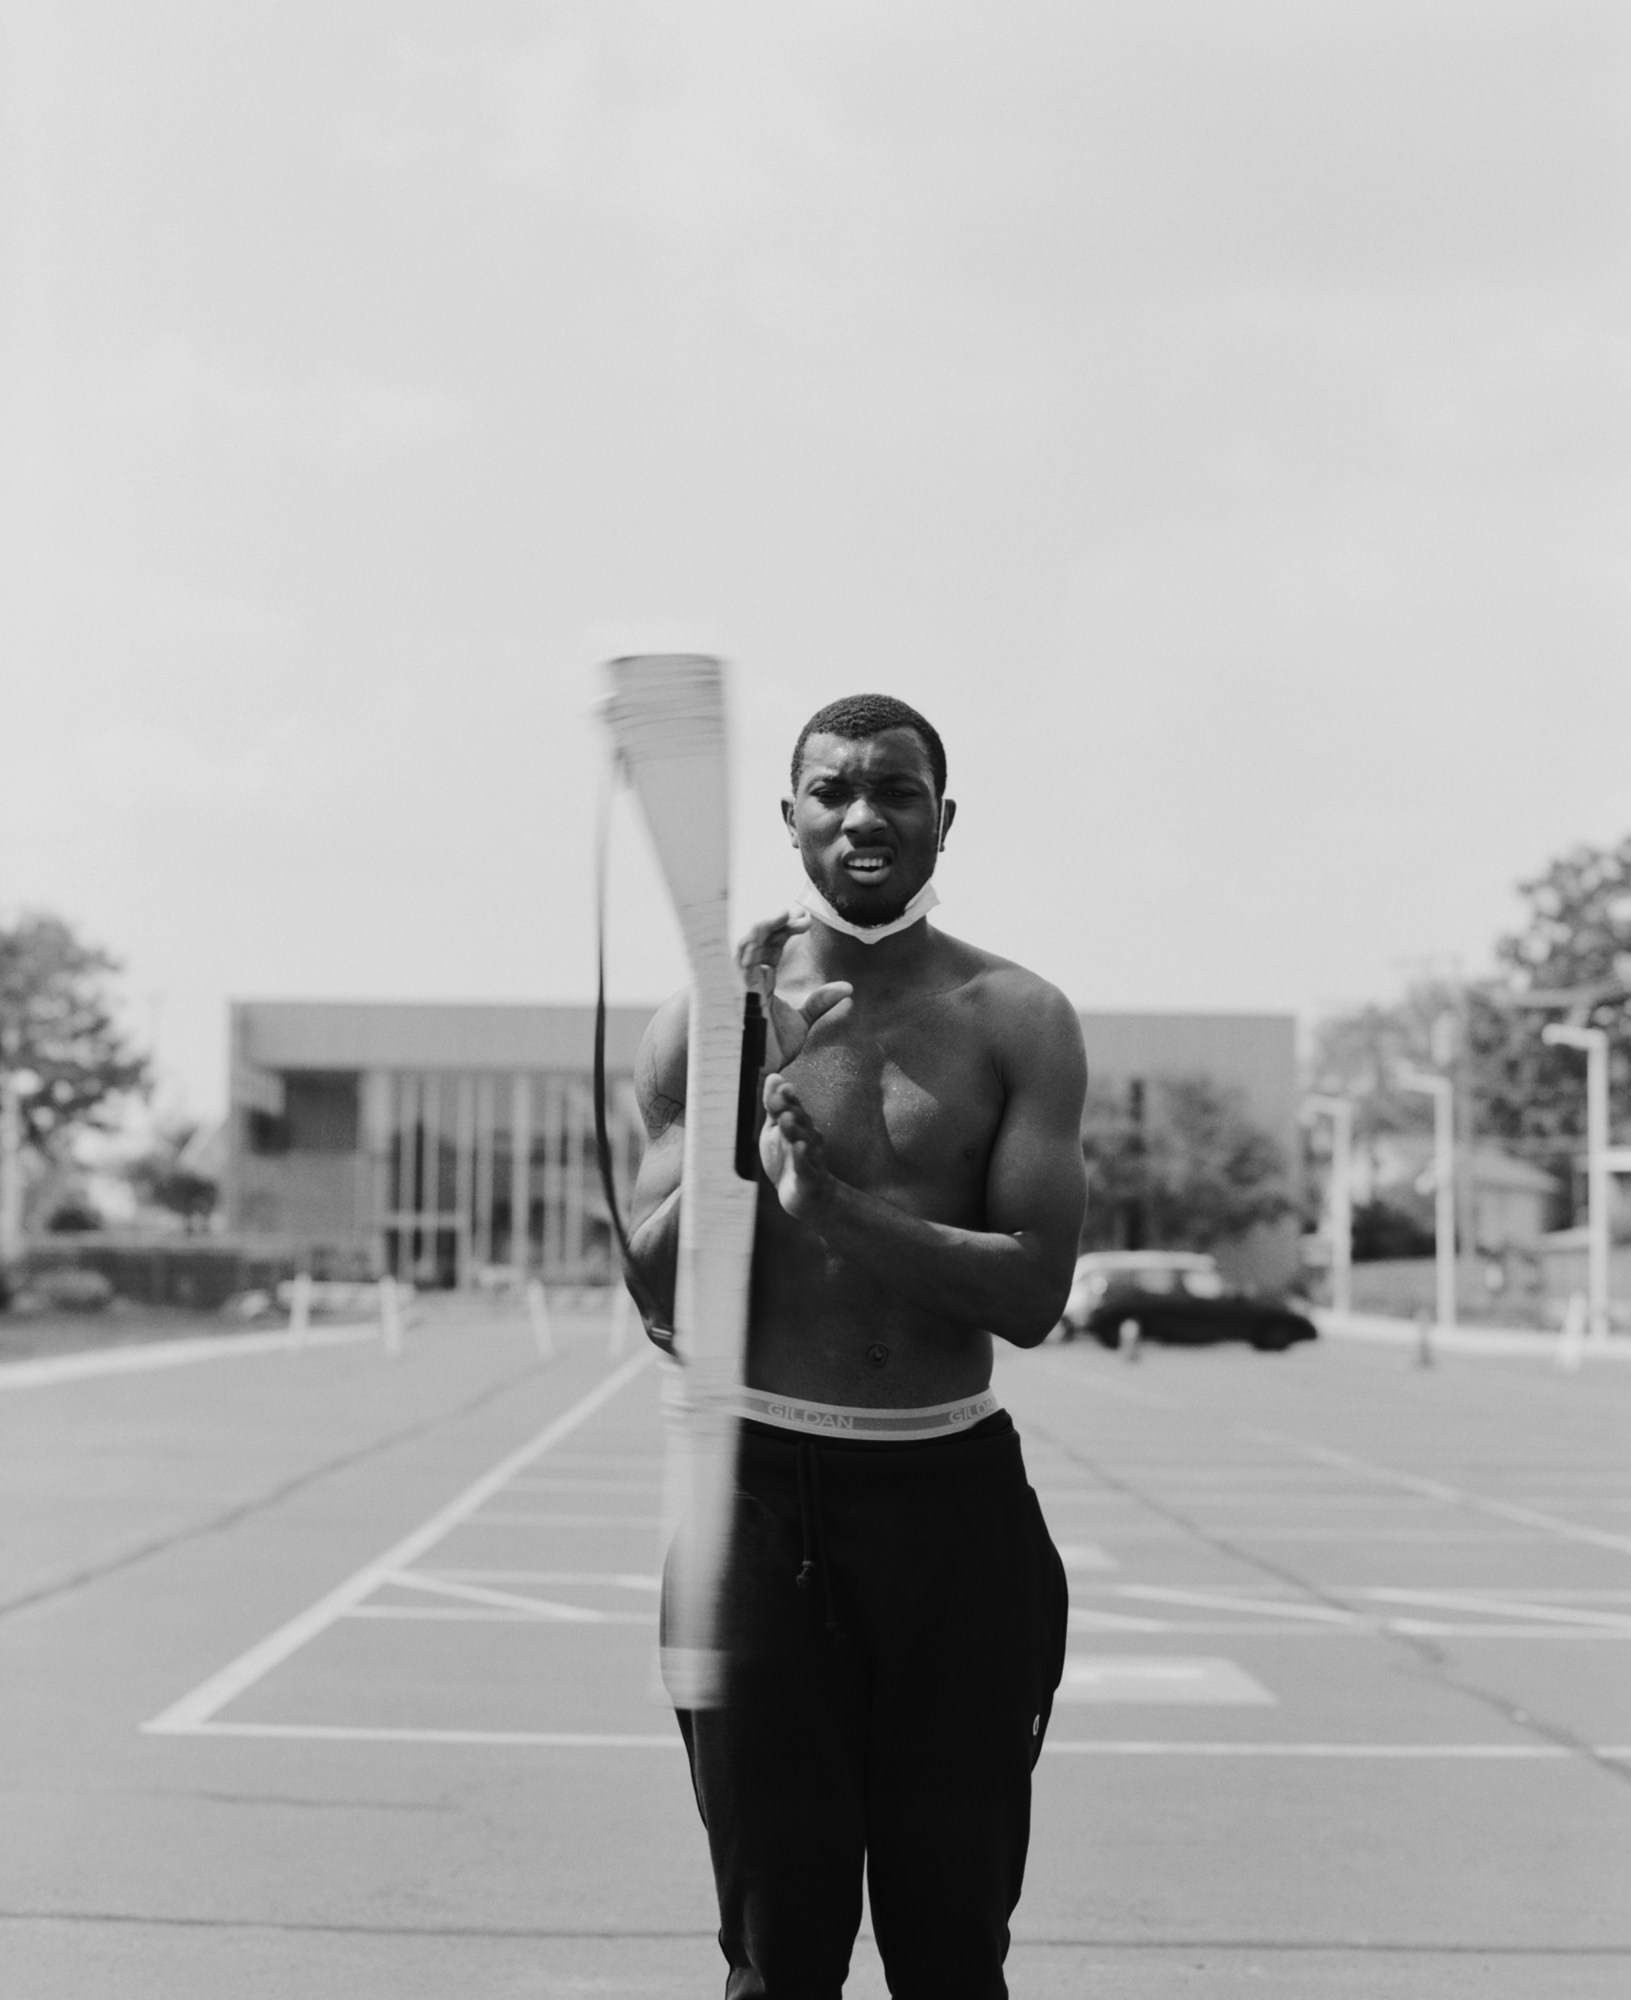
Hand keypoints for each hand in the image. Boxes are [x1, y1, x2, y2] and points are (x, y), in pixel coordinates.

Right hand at [735, 909, 851, 1065]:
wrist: (758, 1073)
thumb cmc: (771, 1050)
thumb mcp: (802, 1022)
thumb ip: (820, 1002)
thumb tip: (847, 987)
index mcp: (761, 983)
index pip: (770, 947)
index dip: (784, 930)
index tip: (805, 920)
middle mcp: (749, 979)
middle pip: (758, 940)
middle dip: (779, 923)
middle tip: (803, 916)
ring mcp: (740, 984)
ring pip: (746, 944)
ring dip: (766, 925)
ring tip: (788, 914)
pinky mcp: (735, 990)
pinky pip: (739, 959)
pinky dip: (753, 942)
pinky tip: (771, 929)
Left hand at [759, 1074, 834, 1219]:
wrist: (804, 1197)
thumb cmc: (789, 1159)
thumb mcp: (776, 1131)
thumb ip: (774, 1106)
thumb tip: (774, 1076)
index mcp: (800, 1127)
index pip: (795, 1108)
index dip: (789, 1098)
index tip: (782, 1087)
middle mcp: (808, 1139)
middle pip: (801, 1123)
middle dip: (791, 1110)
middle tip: (779, 1100)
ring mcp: (811, 1159)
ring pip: (805, 1142)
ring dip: (795, 1130)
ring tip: (785, 1120)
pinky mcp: (811, 1178)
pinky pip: (807, 1167)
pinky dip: (802, 1158)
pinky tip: (799, 1148)